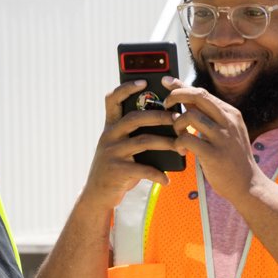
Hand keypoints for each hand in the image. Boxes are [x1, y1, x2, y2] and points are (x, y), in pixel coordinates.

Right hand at [81, 81, 173, 209]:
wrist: (97, 195)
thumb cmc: (116, 168)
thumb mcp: (119, 146)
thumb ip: (134, 134)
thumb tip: (167, 120)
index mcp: (110, 127)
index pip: (113, 99)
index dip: (126, 88)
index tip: (144, 81)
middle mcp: (109, 136)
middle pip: (135, 117)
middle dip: (159, 116)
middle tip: (177, 119)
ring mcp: (112, 153)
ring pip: (144, 141)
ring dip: (166, 143)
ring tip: (181, 146)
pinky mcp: (117, 170)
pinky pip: (143, 169)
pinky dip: (158, 175)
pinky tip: (166, 180)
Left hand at [165, 81, 257, 201]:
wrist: (247, 183)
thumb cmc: (231, 158)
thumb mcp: (225, 132)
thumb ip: (208, 117)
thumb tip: (186, 101)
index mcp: (230, 113)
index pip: (202, 92)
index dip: (181, 86)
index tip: (166, 81)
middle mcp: (228, 121)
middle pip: (197, 96)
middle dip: (175, 96)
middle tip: (165, 105)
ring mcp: (222, 137)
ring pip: (189, 116)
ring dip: (176, 124)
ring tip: (177, 135)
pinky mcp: (214, 154)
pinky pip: (187, 139)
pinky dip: (179, 142)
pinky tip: (181, 150)